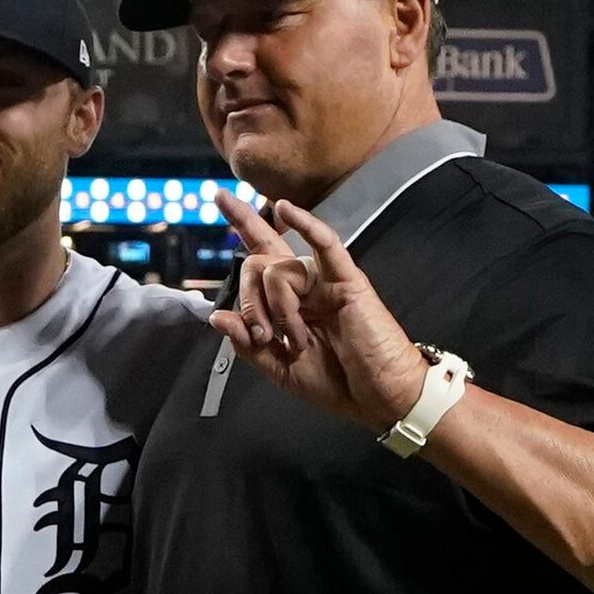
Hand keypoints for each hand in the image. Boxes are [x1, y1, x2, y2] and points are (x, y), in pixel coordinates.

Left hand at [210, 195, 428, 432]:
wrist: (376, 396)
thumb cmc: (336, 383)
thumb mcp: (280, 370)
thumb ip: (247, 345)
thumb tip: (216, 315)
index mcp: (289, 301)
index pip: (259, 254)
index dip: (242, 224)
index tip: (219, 197)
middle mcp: (304, 284)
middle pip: (258, 263)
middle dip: (249, 301)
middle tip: (264, 335)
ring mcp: (325, 280)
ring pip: (279, 271)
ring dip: (278, 309)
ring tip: (299, 340)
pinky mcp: (347, 280)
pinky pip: (325, 244)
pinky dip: (305, 224)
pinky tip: (285, 209)